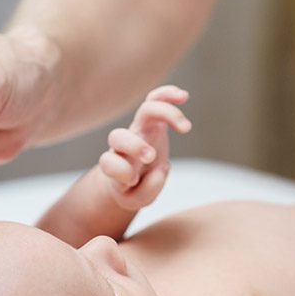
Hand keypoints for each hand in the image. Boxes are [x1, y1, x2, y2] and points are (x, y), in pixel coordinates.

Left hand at [98, 85, 191, 210]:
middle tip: (151, 157)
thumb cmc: (132, 189)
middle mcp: (123, 147)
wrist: (130, 176)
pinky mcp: (151, 122)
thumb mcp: (136, 200)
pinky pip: (154, 100)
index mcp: (115, 168)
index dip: (120, 170)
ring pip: (145, 111)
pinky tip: (183, 96)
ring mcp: (138, 131)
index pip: (108, 163)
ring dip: (164, 114)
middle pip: (118, 136)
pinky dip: (167, 94)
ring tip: (186, 127)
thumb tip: (163, 166)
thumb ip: (147, 190)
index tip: (133, 180)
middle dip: (135, 145)